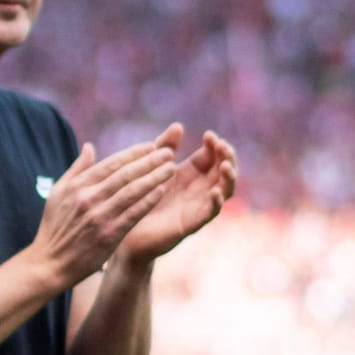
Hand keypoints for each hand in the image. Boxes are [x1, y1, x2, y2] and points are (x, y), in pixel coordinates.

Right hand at [29, 135, 177, 288]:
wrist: (50, 263)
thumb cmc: (54, 227)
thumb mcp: (58, 193)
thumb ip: (76, 169)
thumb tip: (90, 146)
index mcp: (77, 186)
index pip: (111, 164)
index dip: (133, 153)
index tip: (152, 146)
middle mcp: (88, 198)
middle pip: (125, 174)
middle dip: (149, 161)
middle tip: (168, 152)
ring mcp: (99, 217)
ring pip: (132, 191)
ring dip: (154, 178)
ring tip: (170, 168)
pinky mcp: (108, 235)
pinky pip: (132, 214)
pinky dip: (148, 201)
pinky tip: (161, 191)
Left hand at [117, 126, 237, 262]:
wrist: (125, 229)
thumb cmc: (138, 196)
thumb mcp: (151, 166)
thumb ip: (164, 147)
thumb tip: (178, 126)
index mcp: (190, 172)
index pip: (212, 155)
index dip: (215, 145)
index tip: (210, 135)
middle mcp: (198, 187)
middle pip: (224, 170)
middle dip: (227, 156)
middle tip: (222, 146)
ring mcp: (197, 205)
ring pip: (225, 190)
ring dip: (228, 177)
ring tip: (225, 166)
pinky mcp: (191, 222)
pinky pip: (210, 212)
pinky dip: (216, 202)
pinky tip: (215, 192)